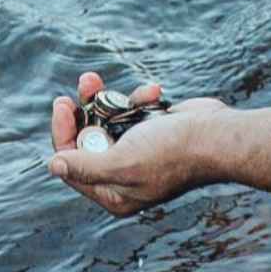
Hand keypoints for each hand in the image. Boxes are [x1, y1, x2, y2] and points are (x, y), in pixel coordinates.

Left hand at [48, 71, 227, 216]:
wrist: (218, 135)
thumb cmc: (173, 152)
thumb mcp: (122, 163)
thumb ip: (85, 166)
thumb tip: (52, 166)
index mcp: (114, 193)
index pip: (73, 163)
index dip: (63, 133)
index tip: (63, 105)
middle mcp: (124, 175)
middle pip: (88, 139)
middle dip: (83, 109)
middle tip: (83, 83)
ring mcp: (139, 152)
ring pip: (107, 120)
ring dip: (106, 97)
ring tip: (98, 78)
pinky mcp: (153, 131)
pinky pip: (132, 110)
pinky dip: (138, 98)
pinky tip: (153, 93)